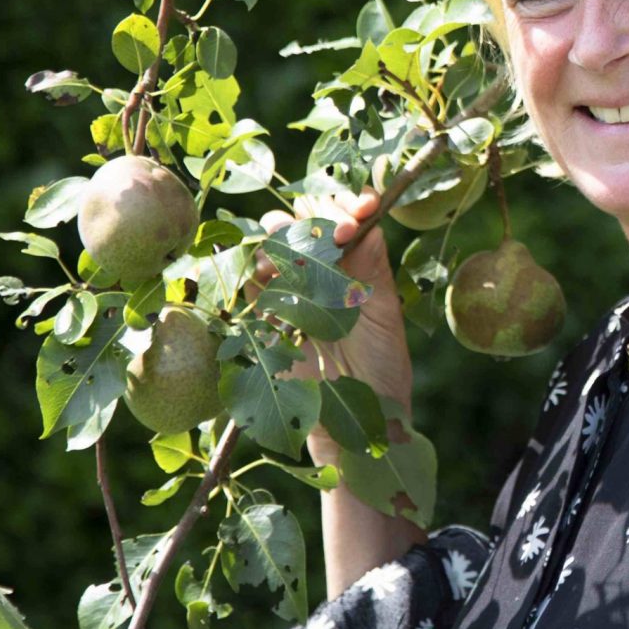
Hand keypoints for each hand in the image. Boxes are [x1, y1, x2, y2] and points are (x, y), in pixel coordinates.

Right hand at [245, 186, 412, 468]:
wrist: (350, 423)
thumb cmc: (380, 369)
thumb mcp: (384, 317)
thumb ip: (373, 271)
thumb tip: (370, 224)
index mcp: (356, 264)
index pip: (348, 217)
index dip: (351, 205)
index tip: (364, 207)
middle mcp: (321, 269)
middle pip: (306, 221)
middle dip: (317, 215)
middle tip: (337, 231)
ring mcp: (289, 287)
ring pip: (273, 241)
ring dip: (282, 233)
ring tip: (297, 247)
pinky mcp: (260, 312)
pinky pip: (244, 277)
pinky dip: (247, 263)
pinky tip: (263, 268)